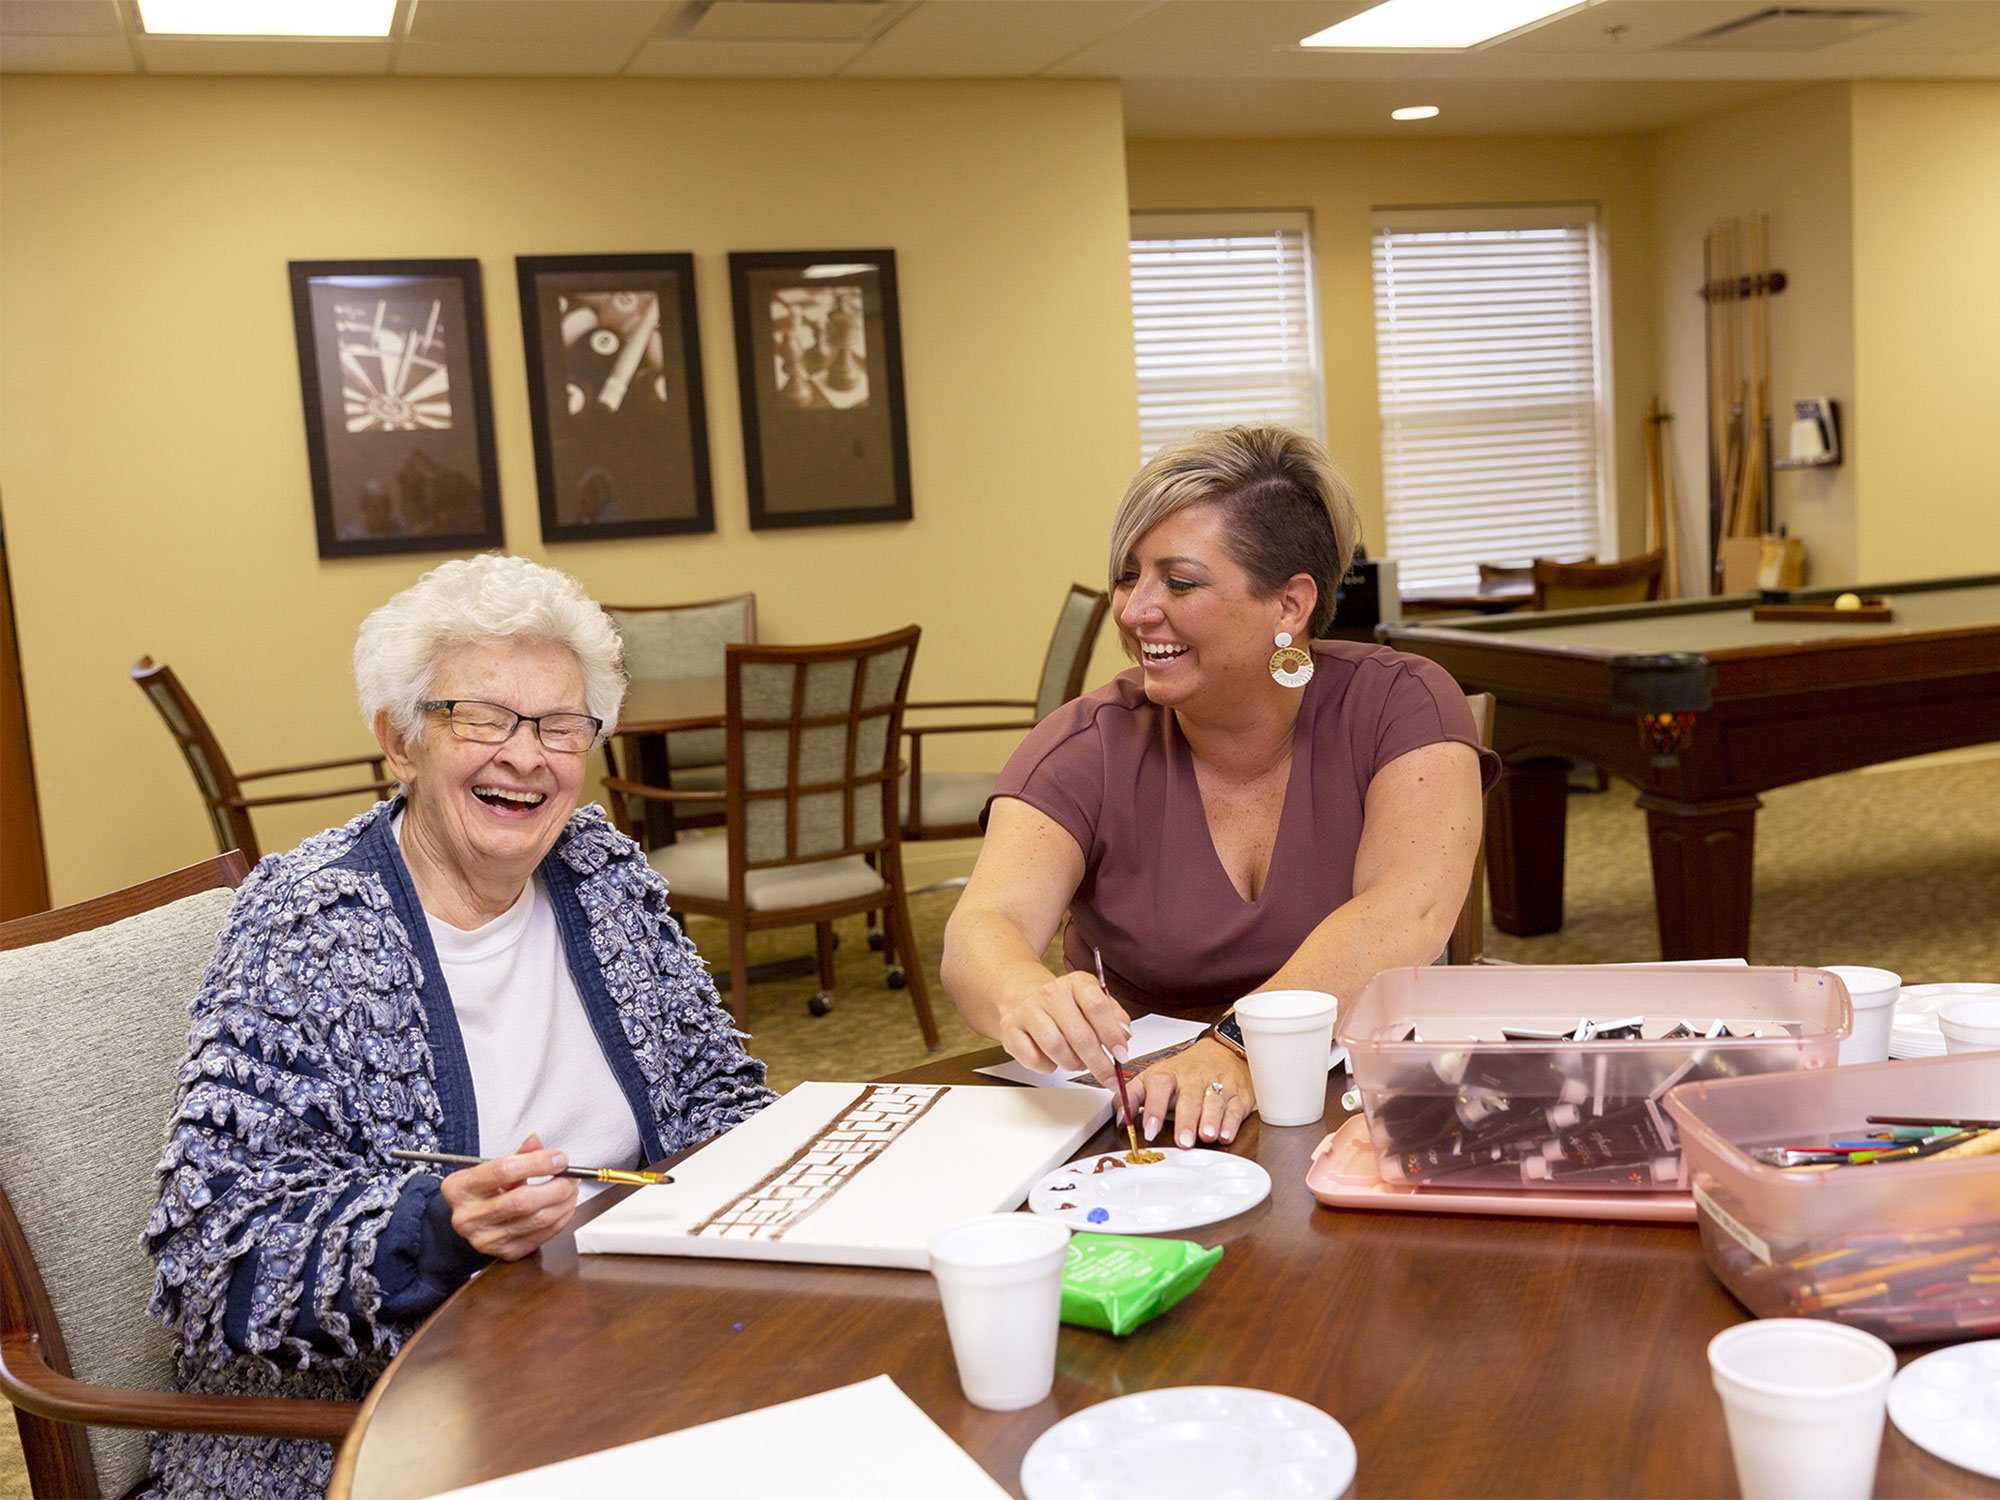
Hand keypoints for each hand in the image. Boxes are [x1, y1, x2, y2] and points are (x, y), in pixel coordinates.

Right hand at [439, 1133, 578, 1260]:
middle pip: (523, 1200)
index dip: (537, 1163)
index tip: (560, 1158)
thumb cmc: (481, 1192)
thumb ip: (517, 1155)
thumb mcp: (490, 1169)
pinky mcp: (505, 1252)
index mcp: (460, 1188)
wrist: (468, 1221)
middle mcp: (469, 1216)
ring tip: (571, 1189)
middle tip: (572, 1176)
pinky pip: (542, 1235)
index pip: (503, 1171)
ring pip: (537, 1219)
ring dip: (564, 1202)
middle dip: (557, 1186)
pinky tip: (564, 1206)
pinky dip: (561, 1218)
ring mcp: (486, 1239)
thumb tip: (536, 1142)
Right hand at [994, 970, 1130, 1086]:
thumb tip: (1124, 1035)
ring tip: (1078, 1063)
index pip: (1096, 1006)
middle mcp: (1051, 992)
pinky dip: (1048, 1066)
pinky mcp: (1010, 1028)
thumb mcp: (1095, 1003)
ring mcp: (1028, 1009)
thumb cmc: (1066, 1006)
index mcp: (1076, 983)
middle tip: (1108, 1078)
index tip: (1121, 1054)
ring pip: (1056, 1047)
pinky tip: (1053, 1058)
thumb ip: (1115, 1018)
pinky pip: (1034, 1059)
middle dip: (1098, 1062)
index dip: (1111, 1034)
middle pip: (1079, 1033)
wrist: (1025, 998)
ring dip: (1072, 1064)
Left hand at [1137, 1038, 1253, 1149]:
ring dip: (1210, 1119)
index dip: (1154, 1108)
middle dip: (1186, 1120)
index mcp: (1169, 1074)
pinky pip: (1235, 1108)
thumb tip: (1118, 1117)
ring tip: (1206, 1135)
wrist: (1221, 1051)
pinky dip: (1231, 1122)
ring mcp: (1217, 1084)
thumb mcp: (1154, 1078)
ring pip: (1214, 1101)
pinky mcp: (1238, 1094)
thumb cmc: (1184, 1071)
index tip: (1150, 1129)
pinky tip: (1225, 1134)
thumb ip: (1133, 1096)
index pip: (1159, 1087)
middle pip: (1189, 1097)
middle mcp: (1193, 1078)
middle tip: (1183, 1141)